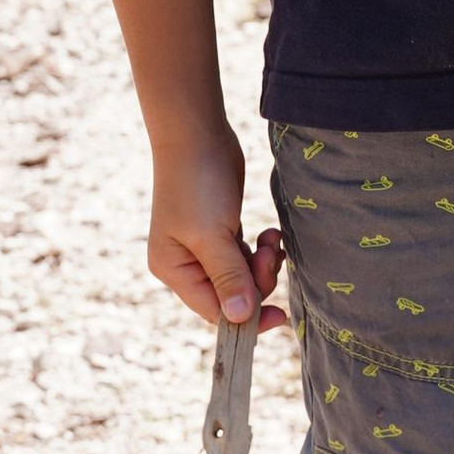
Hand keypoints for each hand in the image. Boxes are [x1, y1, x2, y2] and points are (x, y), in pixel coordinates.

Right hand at [146, 136, 287, 331]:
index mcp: (174, 270)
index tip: (279, 316)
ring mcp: (203, 247)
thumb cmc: (197, 183)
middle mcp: (186, 264)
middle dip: (258, 280)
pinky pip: (245, 257)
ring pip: (242, 276)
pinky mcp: (221, 230)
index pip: (214, 311)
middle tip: (271, 254)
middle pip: (231, 296)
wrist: (198, 133)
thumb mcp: (212, 235)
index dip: (247, 318)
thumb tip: (240, 319)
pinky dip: (261, 250)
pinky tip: (269, 234)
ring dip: (263, 263)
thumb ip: (228, 277)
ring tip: (271, 238)